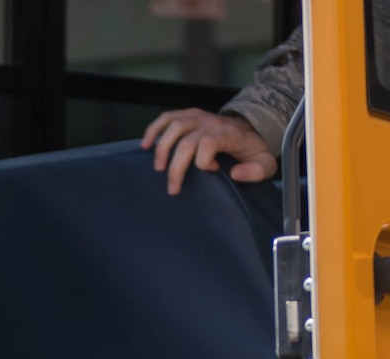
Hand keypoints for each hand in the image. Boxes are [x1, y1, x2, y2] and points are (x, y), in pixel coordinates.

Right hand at [142, 107, 277, 194]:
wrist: (251, 128)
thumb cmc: (253, 150)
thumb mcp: (265, 163)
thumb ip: (256, 171)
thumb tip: (234, 173)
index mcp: (229, 133)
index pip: (208, 143)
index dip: (204, 162)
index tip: (212, 170)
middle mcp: (211, 122)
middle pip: (186, 142)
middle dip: (176, 168)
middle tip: (173, 188)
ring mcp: (199, 117)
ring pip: (174, 127)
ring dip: (162, 149)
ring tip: (158, 168)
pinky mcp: (189, 116)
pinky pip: (167, 117)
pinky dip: (154, 129)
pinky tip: (146, 144)